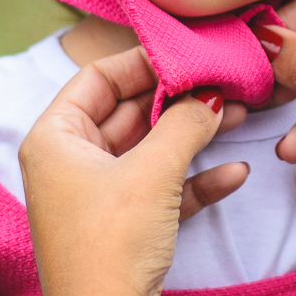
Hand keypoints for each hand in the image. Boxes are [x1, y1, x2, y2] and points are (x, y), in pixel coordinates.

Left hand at [19, 46, 249, 295]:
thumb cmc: (111, 244)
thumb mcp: (152, 172)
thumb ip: (186, 123)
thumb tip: (214, 94)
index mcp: (55, 139)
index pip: (97, 77)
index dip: (144, 61)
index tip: (189, 51)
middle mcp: (70, 162)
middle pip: (130, 110)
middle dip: (180, 98)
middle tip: (223, 79)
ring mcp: (98, 196)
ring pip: (151, 149)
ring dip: (195, 133)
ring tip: (241, 114)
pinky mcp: (124, 227)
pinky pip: (162, 189)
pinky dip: (196, 179)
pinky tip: (236, 173)